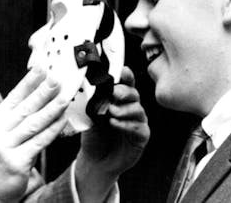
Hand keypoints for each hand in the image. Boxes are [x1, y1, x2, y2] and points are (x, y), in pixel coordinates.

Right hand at [0, 68, 68, 202]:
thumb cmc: (1, 157)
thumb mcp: (3, 133)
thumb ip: (17, 116)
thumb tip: (40, 92)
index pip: (14, 96)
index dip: (28, 81)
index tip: (42, 67)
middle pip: (24, 107)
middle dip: (42, 91)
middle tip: (57, 78)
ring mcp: (6, 147)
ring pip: (33, 124)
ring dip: (51, 109)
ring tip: (65, 97)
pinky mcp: (17, 162)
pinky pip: (39, 142)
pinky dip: (52, 130)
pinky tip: (62, 121)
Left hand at [75, 66, 149, 201]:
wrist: (95, 160)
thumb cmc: (94, 135)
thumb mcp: (89, 115)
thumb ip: (93, 102)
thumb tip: (90, 85)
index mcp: (119, 100)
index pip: (126, 84)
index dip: (127, 76)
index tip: (123, 70)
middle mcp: (130, 108)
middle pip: (134, 94)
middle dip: (125, 91)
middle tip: (114, 93)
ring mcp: (138, 122)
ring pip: (138, 109)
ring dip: (124, 109)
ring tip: (111, 111)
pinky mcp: (141, 137)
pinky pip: (138, 127)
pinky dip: (126, 124)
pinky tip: (114, 124)